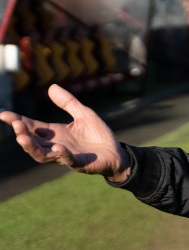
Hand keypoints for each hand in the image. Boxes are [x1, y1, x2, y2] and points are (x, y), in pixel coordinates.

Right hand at [0, 84, 128, 180]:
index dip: (17, 121)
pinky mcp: (79, 163)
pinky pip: (67, 160)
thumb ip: (68, 103)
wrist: (116, 153)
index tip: (3, 114)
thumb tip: (52, 86)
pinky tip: (56, 148)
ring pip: (42, 155)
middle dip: (22, 134)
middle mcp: (55, 145)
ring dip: (32, 147)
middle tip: (15, 125)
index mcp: (54, 133)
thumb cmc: (97, 135)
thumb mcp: (84, 114)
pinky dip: (61, 155)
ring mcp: (65, 156)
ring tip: (23, 138)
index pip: (31, 127)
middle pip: (32, 142)